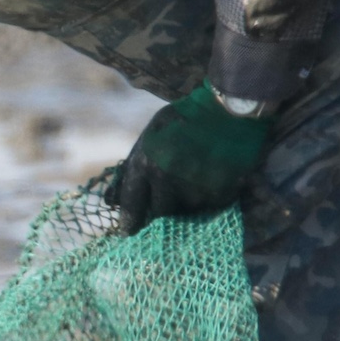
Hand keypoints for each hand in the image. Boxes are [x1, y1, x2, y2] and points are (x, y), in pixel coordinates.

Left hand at [105, 84, 270, 235]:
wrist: (230, 109)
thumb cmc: (184, 119)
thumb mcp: (151, 134)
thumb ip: (131, 168)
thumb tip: (110, 202)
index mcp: (147, 163)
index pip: (132, 206)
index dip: (130, 222)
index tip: (129, 231)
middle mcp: (168, 179)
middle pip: (159, 214)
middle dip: (161, 211)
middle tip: (168, 201)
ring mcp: (195, 189)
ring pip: (185, 212)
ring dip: (185, 203)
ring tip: (193, 181)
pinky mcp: (219, 195)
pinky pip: (207, 208)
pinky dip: (206, 199)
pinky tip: (210, 179)